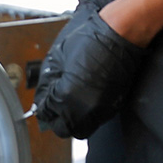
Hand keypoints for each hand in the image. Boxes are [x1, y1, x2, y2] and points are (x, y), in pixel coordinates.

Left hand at [34, 3, 145, 139]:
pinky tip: (83, 100)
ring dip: (71, 120)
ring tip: (68, 103)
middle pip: (63, 129)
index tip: (42, 102)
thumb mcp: (57, 57)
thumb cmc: (91, 38)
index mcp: (66, 96)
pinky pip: (95, 120)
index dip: (42, 107)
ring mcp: (101, 109)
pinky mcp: (113, 106)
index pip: (47, 114)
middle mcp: (84, 108)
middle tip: (52, 106)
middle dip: (55, 118)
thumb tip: (42, 96)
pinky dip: (86, 115)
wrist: (120, 32)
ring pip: (80, 129)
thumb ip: (46, 82)